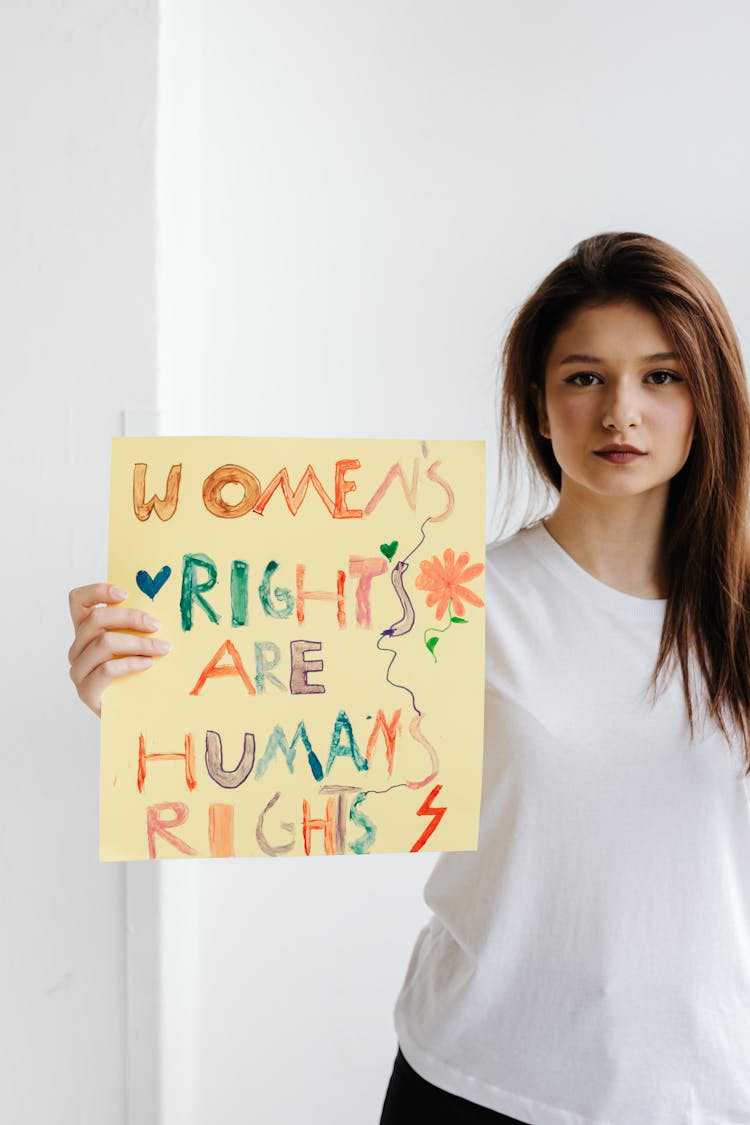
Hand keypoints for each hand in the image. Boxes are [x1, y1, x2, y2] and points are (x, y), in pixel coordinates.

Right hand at [68, 583, 170, 715]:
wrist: (134, 714)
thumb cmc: (137, 675)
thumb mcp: (136, 645)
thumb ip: (137, 627)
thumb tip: (160, 606)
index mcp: (86, 631)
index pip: (78, 601)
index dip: (97, 591)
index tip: (125, 593)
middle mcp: (77, 648)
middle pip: (96, 620)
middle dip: (130, 618)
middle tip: (157, 625)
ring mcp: (79, 670)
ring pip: (103, 644)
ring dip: (138, 643)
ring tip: (162, 648)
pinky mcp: (86, 692)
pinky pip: (106, 670)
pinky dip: (130, 663)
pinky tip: (148, 664)